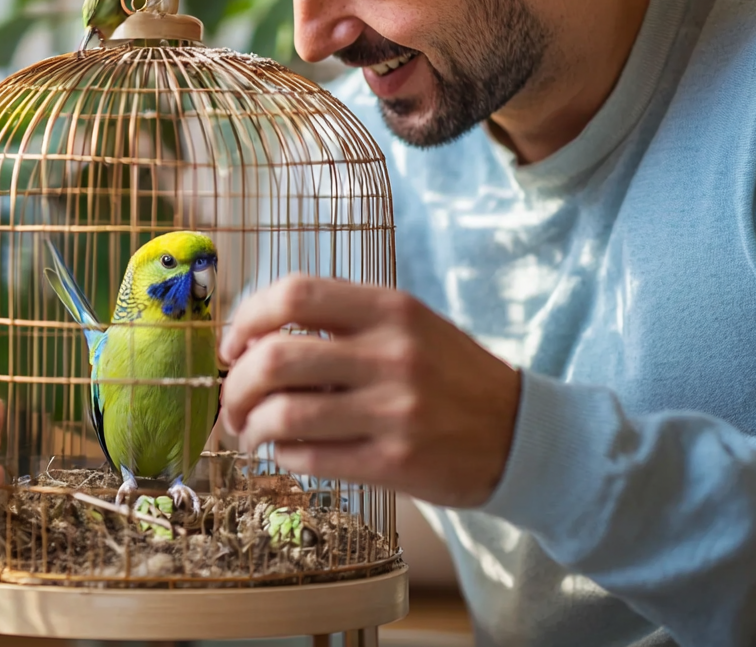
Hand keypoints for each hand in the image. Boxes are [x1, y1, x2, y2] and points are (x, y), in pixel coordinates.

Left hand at [219, 275, 520, 507]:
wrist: (523, 434)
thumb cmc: (448, 375)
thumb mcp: (407, 326)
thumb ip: (341, 322)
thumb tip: (253, 338)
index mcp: (389, 307)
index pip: (294, 294)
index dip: (248, 318)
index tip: (233, 346)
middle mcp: (391, 353)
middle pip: (276, 358)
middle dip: (237, 384)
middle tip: (232, 401)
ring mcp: (395, 410)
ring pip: (285, 415)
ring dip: (251, 426)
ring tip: (249, 432)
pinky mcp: (396, 462)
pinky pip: (311, 457)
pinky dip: (284, 454)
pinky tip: (287, 452)